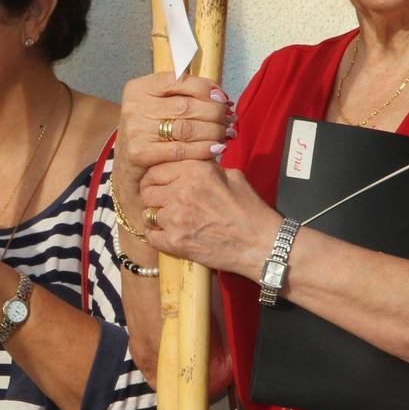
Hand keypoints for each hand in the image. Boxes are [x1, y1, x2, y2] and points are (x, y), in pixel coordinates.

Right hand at [115, 73, 232, 221]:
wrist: (126, 164)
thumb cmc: (150, 130)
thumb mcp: (157, 105)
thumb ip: (182, 94)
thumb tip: (220, 96)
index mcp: (139, 88)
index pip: (178, 80)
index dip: (205, 88)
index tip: (223, 98)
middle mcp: (135, 107)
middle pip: (186, 106)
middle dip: (215, 112)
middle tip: (230, 118)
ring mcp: (136, 131)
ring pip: (186, 128)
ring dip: (214, 131)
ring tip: (227, 132)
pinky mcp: (140, 153)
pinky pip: (182, 150)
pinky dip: (204, 149)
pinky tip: (217, 148)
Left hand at [135, 160, 277, 278]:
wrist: (261, 244)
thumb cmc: (250, 211)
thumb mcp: (233, 177)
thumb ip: (206, 168)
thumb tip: (189, 165)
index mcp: (194, 171)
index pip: (155, 170)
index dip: (155, 179)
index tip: (159, 186)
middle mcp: (181, 191)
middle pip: (147, 192)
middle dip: (154, 198)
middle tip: (164, 205)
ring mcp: (176, 218)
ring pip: (148, 214)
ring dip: (158, 218)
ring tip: (174, 222)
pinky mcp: (175, 242)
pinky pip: (151, 237)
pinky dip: (158, 238)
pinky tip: (172, 236)